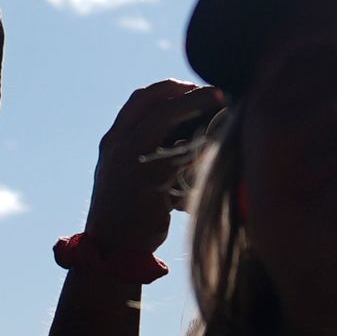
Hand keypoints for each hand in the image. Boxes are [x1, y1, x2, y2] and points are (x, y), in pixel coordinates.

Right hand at [81, 80, 222, 264]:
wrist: (111, 248)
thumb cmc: (123, 212)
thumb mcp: (122, 173)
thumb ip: (141, 149)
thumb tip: (181, 132)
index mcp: (112, 140)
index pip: (141, 98)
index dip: (170, 87)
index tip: (193, 87)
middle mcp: (119, 146)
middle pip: (156, 103)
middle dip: (189, 93)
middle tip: (216, 93)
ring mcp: (132, 162)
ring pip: (171, 124)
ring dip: (201, 114)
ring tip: (225, 114)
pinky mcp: (149, 182)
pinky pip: (182, 156)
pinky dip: (202, 148)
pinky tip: (218, 149)